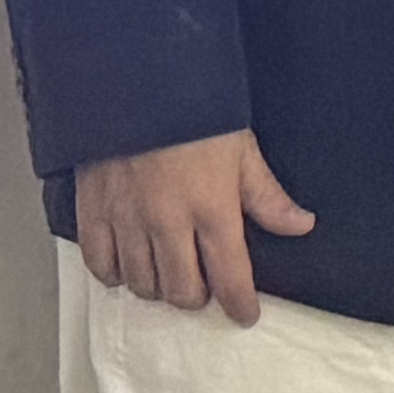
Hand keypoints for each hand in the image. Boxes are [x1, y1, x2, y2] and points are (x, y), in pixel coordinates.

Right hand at [73, 126, 314, 320]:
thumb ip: (267, 196)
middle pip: (183, 291)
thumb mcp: (240, 148)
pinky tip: (128, 262)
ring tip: (168, 269)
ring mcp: (127, 220)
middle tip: (203, 282)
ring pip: (143, 284)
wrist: (133, 78)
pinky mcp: (92, 212)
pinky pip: (100, 266)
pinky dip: (115, 273)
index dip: (240, 304)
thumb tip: (301, 225)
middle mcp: (168, 222)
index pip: (230, 276)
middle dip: (198, 295)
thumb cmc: (191, 111)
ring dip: (159, 286)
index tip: (244, 314)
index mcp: (212, 206)